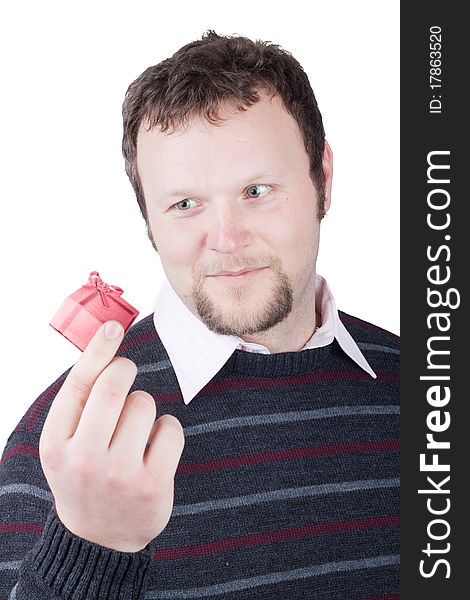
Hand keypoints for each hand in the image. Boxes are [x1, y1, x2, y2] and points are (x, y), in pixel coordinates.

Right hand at [39, 320, 184, 552]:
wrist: (99, 538)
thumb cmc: (85, 475)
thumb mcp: (65, 444)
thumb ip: (80, 401)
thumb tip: (106, 345)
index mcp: (55, 444)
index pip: (77, 385)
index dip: (97, 349)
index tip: (114, 327)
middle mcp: (84, 458)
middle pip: (113, 386)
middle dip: (125, 371)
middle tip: (126, 376)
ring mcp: (119, 474)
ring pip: (145, 404)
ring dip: (144, 407)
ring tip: (134, 432)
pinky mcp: (153, 484)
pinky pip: (171, 428)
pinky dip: (167, 430)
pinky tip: (154, 449)